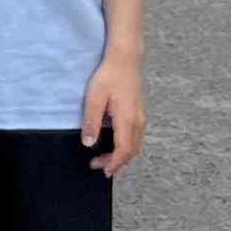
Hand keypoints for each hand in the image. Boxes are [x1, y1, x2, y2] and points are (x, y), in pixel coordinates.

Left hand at [80, 48, 148, 177]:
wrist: (126, 60)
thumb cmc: (109, 76)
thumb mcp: (94, 98)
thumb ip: (91, 122)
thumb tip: (88, 143)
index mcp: (127, 120)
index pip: (123, 150)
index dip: (114, 163)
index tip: (102, 171)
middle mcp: (138, 122)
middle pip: (131, 151)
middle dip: (117, 163)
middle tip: (98, 167)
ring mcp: (141, 118)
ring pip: (136, 145)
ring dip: (122, 156)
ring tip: (106, 160)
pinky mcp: (140, 113)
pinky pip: (136, 137)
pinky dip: (127, 147)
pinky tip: (115, 145)